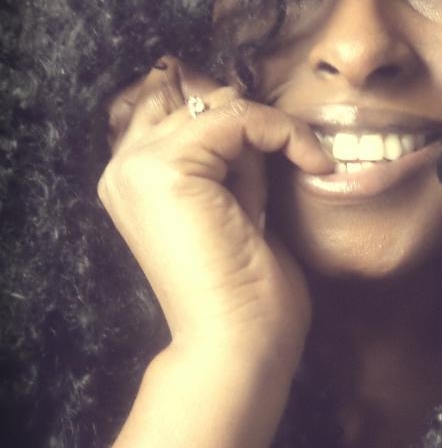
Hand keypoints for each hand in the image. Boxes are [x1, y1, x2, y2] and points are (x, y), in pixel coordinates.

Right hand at [98, 56, 332, 373]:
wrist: (238, 344)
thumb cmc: (246, 293)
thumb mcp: (236, 205)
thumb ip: (231, 162)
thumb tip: (247, 116)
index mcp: (134, 180)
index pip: (186, 111)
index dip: (240, 124)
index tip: (291, 153)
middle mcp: (123, 168)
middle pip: (202, 102)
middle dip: (252, 132)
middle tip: (282, 180)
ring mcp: (137, 167)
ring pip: (221, 106)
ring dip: (267, 136)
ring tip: (282, 188)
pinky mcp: (165, 167)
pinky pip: (237, 116)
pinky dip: (284, 132)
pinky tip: (312, 163)